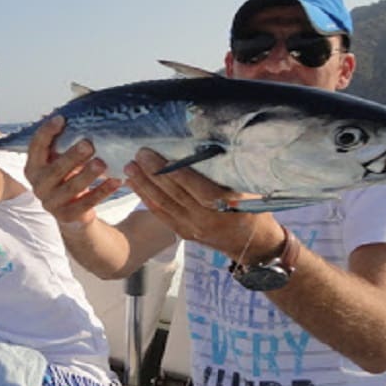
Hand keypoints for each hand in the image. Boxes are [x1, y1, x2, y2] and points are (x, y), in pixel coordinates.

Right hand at [23, 115, 121, 228]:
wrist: (72, 213)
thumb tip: (71, 101)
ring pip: (70, 188)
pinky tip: (116, 181)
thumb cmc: (68, 175)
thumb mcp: (62, 157)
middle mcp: (38, 184)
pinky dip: (102, 192)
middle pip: (54, 170)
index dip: (47, 132)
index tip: (62, 119)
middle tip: (88, 144)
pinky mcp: (66, 216)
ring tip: (102, 163)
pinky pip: (86, 203)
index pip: (36, 146)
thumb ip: (64, 136)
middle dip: (71, 156)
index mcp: (33, 166)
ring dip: (87, 175)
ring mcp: (50, 202)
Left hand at [124, 148, 283, 262]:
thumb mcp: (251, 189)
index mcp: (226, 206)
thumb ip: (231, 171)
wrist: (252, 243)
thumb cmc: (254, 209)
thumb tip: (214, 142)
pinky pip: (161, 214)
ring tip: (130, 167)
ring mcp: (193, 228)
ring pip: (163, 204)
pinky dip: (147, 199)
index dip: (175, 172)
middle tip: (138, 154)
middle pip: (174, 194)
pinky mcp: (184, 232)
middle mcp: (206, 219)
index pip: (196, 187)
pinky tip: (135, 185)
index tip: (157, 156)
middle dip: (153, 173)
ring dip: (144, 185)